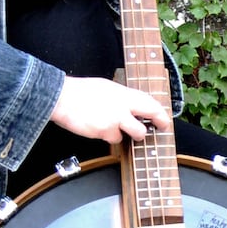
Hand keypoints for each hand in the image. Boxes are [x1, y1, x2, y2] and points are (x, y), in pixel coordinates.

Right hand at [49, 76, 172, 143]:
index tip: (164, 118)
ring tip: (120, 129)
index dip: (160, 110)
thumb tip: (131, 107)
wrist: (61, 98)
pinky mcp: (105, 132)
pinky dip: (110, 137)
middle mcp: (123, 104)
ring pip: (137, 134)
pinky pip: (115, 140)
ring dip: (132, 135)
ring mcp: (116, 119)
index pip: (149, 100)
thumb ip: (121, 98)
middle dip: (161, 122)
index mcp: (123, 92)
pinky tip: (99, 129)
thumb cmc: (79, 92)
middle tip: (162, 128)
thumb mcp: (105, 88)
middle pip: (151, 112)